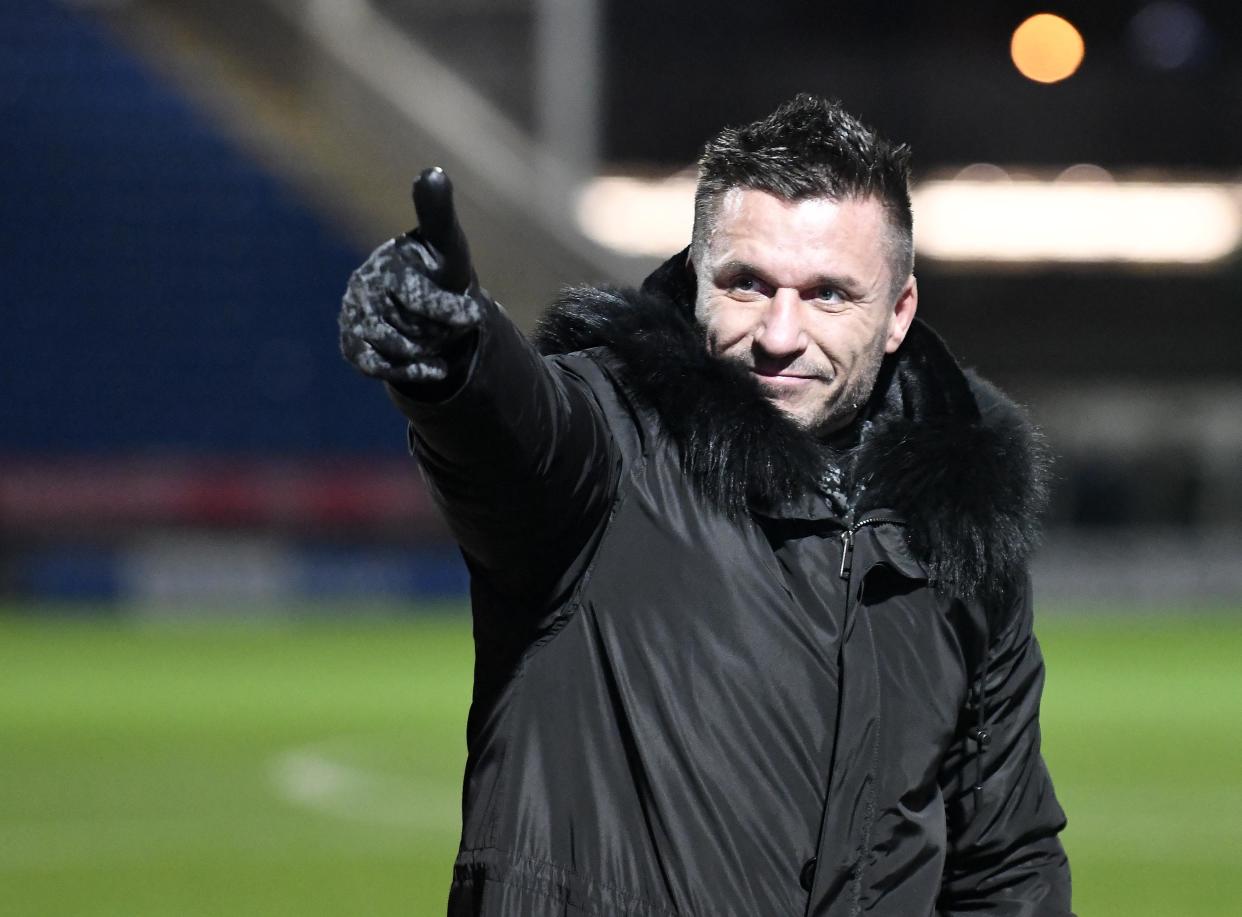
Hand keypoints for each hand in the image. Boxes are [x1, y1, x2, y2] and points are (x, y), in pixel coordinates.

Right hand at [339, 167, 483, 384]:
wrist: (428, 311)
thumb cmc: (440, 274)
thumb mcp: (449, 248)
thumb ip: (439, 215)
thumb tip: (432, 172)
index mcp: (387, 262)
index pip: (415, 293)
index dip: (447, 309)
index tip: (474, 316)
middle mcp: (363, 286)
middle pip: (408, 325)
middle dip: (437, 329)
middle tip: (455, 324)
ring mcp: (355, 317)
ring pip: (395, 348)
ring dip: (425, 350)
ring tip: (439, 341)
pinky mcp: (353, 344)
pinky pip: (378, 367)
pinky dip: (410, 371)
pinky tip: (434, 368)